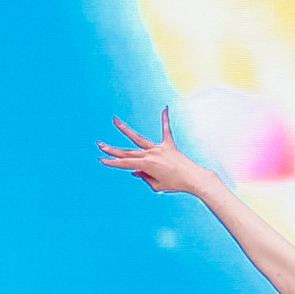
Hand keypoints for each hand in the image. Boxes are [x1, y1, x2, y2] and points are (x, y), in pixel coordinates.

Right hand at [96, 110, 218, 200]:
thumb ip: (145, 177)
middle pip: (128, 152)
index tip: (101, 159)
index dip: (112, 162)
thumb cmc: (176, 184)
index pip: (125, 163)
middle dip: (112, 149)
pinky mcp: (169, 145)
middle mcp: (151, 154)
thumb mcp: (156, 185)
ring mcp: (159, 149)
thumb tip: (137, 171)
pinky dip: (165, 119)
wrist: (194, 178)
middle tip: (100, 144)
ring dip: (126, 130)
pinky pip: (166, 130)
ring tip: (116, 121)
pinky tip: (165, 108)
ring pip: (139, 139)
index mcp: (146, 165)